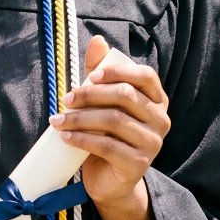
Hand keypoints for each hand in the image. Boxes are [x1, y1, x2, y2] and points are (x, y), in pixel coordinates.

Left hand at [49, 35, 170, 210]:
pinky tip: (65, 136)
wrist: (109, 179)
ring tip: (58, 120)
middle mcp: (161, 120)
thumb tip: (97, 40)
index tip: (91, 75)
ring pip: (114, 121)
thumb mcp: (102, 100)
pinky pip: (107, 146)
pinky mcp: (139, 164)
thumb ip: (100, 71)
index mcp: (156, 100)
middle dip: (90, 95)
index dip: (118, 71)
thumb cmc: (106, 132)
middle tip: (65, 99)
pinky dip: (82, 139)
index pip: (146, 75)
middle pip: (125, 96)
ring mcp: (153, 143)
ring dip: (80, 118)